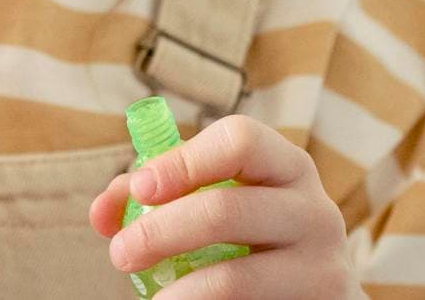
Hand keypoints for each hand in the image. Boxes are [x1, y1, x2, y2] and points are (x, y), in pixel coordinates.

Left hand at [88, 114, 357, 298]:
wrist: (315, 294)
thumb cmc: (251, 237)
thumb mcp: (218, 202)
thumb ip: (156, 195)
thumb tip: (101, 213)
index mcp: (286, 166)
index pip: (240, 140)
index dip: (183, 161)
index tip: (141, 189)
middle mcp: (314, 210)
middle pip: (226, 210)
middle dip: (160, 232)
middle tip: (120, 253)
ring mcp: (323, 268)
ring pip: (236, 279)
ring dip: (180, 292)